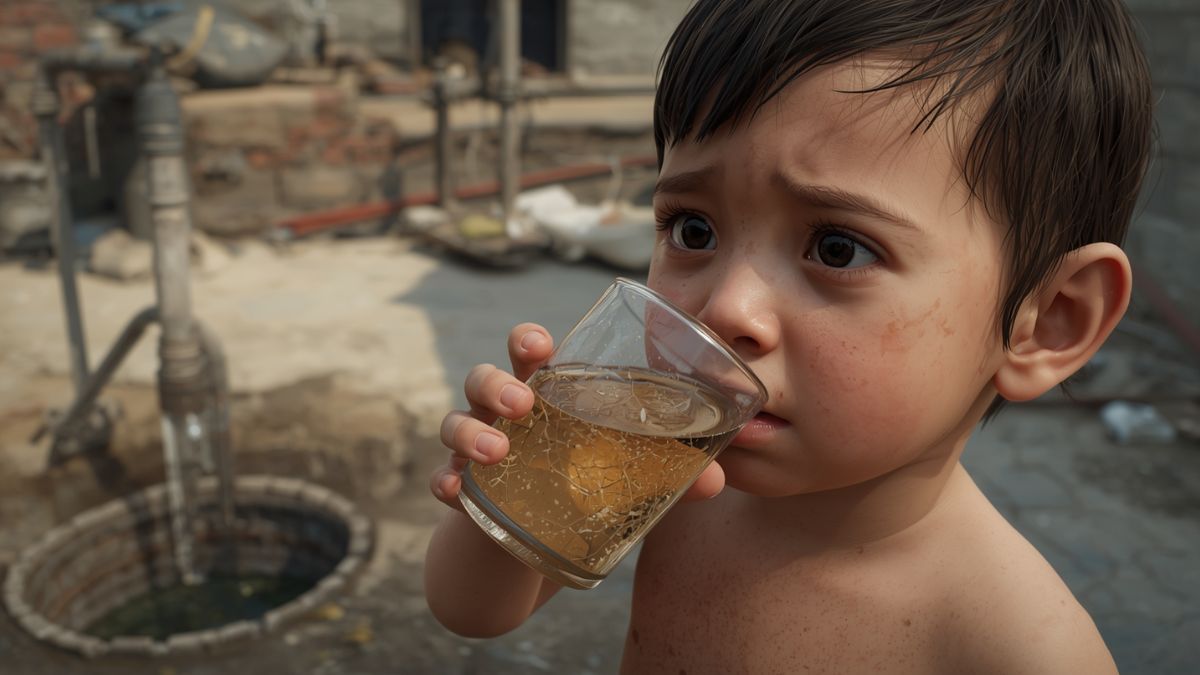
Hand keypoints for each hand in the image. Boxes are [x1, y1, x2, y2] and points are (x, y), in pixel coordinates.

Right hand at [431, 323, 726, 509]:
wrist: (531, 548)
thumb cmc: (579, 487)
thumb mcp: (622, 478)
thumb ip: (667, 473)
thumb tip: (717, 480)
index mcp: (546, 397)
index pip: (528, 353)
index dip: (528, 341)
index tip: (540, 343)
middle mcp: (503, 416)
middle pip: (482, 378)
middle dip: (496, 382)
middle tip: (522, 403)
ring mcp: (477, 453)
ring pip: (454, 422)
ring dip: (470, 431)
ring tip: (497, 451)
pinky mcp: (464, 494)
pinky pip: (442, 481)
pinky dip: (445, 483)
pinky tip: (455, 492)